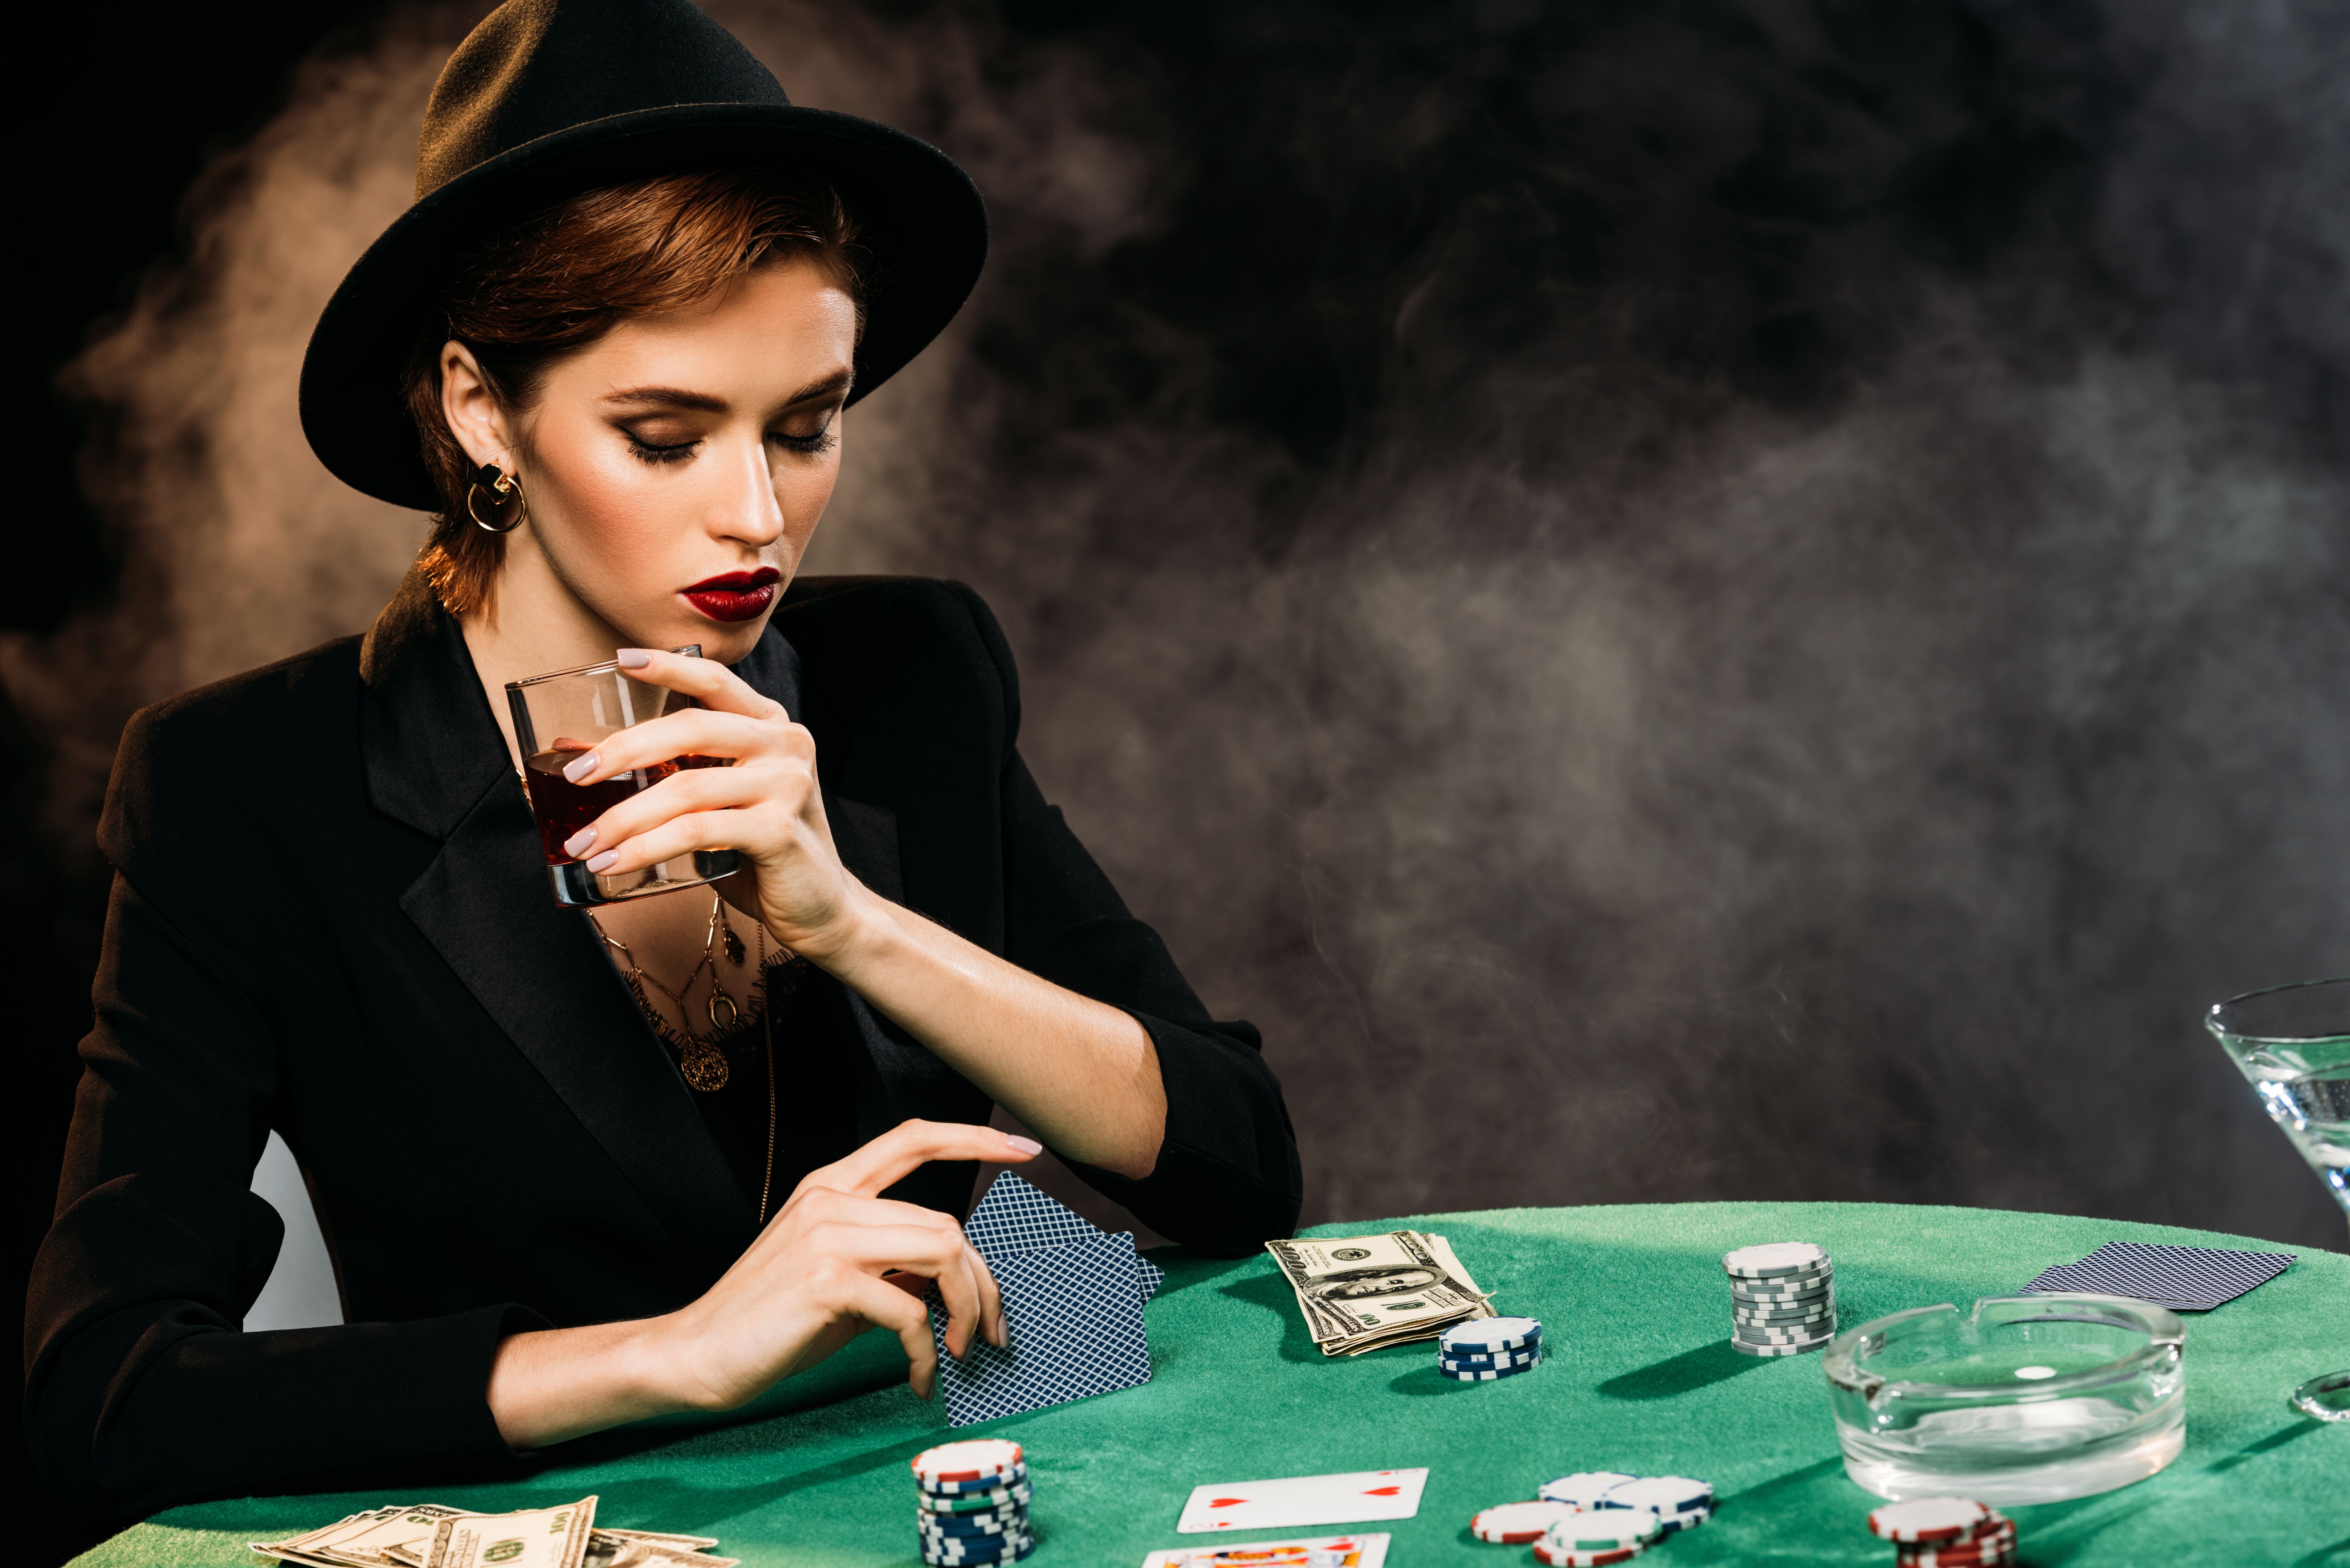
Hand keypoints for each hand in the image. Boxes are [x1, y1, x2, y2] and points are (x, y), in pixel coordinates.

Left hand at [551, 647, 864, 958]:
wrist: (820, 908)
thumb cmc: (759, 853)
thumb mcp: (712, 803)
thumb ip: (663, 774)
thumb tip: (578, 753)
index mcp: (770, 727)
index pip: (716, 681)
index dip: (669, 666)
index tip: (621, 660)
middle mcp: (784, 745)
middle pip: (692, 727)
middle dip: (623, 750)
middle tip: (575, 776)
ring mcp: (787, 784)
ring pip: (686, 787)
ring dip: (623, 818)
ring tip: (584, 843)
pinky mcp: (779, 830)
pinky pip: (696, 831)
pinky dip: (646, 849)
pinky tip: (614, 865)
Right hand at [656, 1120, 1038, 1410]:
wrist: (696, 1354)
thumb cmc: (772, 1323)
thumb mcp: (840, 1278)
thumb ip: (891, 1260)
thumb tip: (954, 1276)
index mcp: (832, 1186)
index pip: (913, 1138)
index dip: (974, 1138)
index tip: (1026, 1149)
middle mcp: (832, 1199)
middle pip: (947, 1222)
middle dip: (984, 1283)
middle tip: (992, 1332)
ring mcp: (827, 1235)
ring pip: (941, 1252)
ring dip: (966, 1311)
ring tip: (958, 1352)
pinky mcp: (824, 1280)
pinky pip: (909, 1308)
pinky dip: (926, 1350)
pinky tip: (918, 1376)